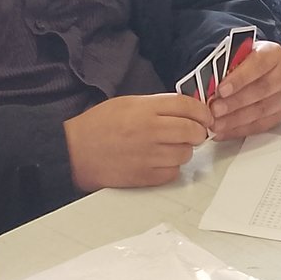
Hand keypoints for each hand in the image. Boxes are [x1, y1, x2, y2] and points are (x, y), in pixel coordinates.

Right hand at [66, 93, 211, 191]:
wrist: (75, 151)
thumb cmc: (98, 125)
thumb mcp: (128, 103)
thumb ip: (158, 105)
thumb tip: (186, 110)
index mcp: (146, 109)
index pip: (189, 106)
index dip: (203, 112)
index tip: (205, 117)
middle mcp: (151, 131)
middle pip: (193, 131)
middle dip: (197, 132)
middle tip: (192, 133)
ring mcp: (149, 155)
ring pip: (186, 154)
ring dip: (183, 151)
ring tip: (168, 148)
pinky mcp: (145, 176)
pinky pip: (173, 173)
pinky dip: (171, 168)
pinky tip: (159, 161)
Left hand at [209, 40, 280, 140]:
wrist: (255, 69)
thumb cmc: (242, 61)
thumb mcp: (233, 55)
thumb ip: (224, 66)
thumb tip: (207, 83)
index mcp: (273, 53)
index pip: (258, 64)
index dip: (239, 78)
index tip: (222, 90)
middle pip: (261, 90)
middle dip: (235, 102)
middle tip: (215, 110)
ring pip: (262, 110)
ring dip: (235, 120)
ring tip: (216, 123)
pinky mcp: (280, 113)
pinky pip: (260, 125)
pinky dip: (239, 130)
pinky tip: (224, 131)